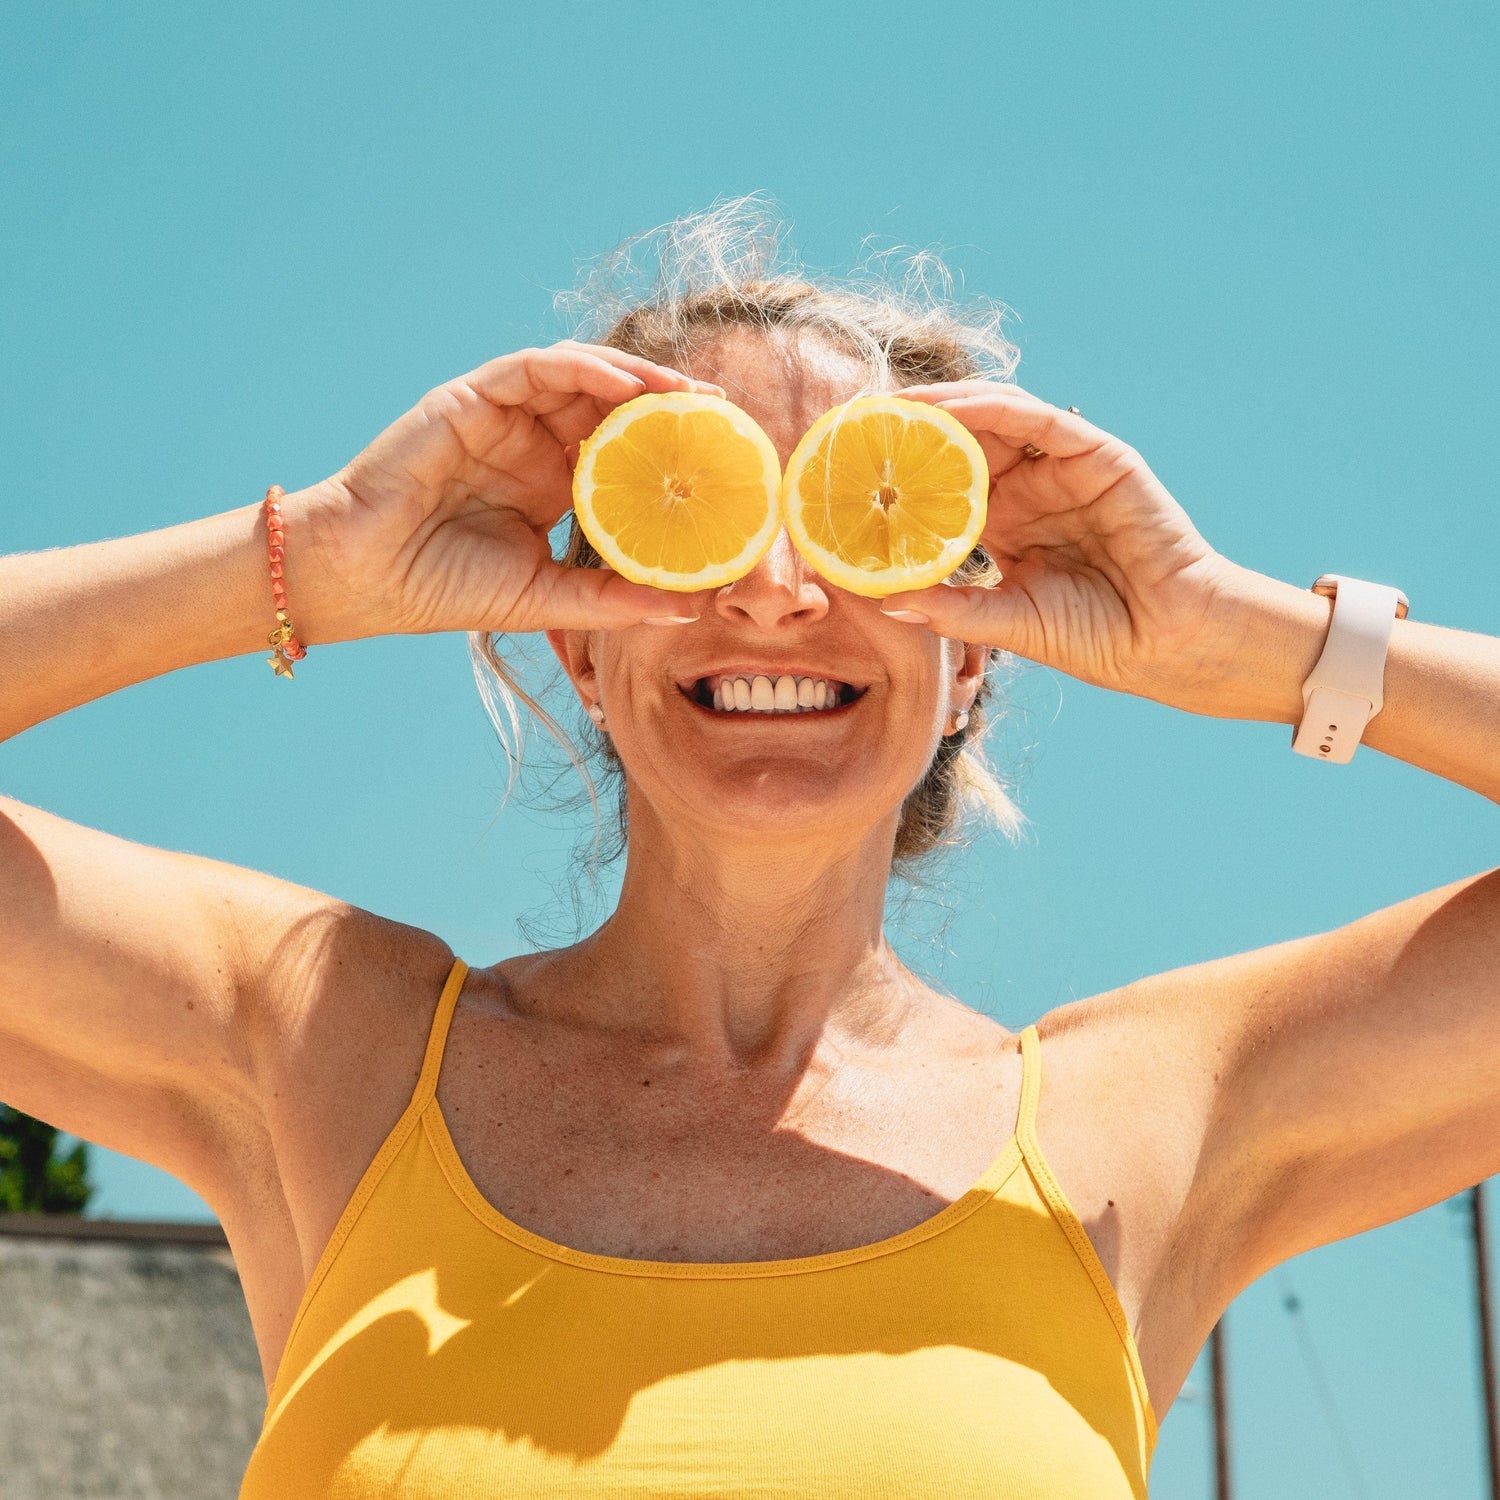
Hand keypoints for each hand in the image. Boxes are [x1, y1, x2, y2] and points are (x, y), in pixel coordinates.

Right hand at [282, 342, 725, 640]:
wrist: (365, 576)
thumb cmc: (444, 589)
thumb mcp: (546, 597)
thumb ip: (613, 598)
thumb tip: (690, 607)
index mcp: (550, 487)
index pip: (623, 453)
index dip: (671, 450)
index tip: (725, 460)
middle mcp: (531, 446)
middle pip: (612, 408)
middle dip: (668, 405)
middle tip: (722, 414)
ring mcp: (503, 417)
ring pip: (582, 376)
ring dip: (637, 378)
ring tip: (686, 392)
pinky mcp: (473, 396)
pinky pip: (538, 366)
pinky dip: (585, 367)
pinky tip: (626, 385)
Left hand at [879, 382, 1255, 713]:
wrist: (1166, 643)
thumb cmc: (1094, 637)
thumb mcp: (1006, 621)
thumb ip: (951, 609)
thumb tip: (882, 601)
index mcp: (1005, 523)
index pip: (942, 483)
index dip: (898, 472)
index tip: (845, 470)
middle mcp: (1031, 488)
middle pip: (961, 441)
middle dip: (910, 429)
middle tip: (855, 422)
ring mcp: (1064, 468)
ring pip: (995, 419)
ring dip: (942, 407)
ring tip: (889, 406)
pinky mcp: (1098, 456)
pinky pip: (1038, 419)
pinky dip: (991, 407)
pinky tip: (948, 410)